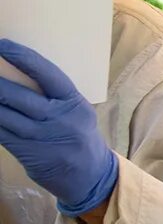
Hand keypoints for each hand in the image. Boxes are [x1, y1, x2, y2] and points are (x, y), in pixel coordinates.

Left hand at [0, 39, 117, 214]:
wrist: (93, 178)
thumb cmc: (80, 139)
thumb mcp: (76, 114)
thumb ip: (52, 97)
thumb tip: (14, 76)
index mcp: (74, 103)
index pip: (47, 74)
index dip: (22, 57)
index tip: (2, 45)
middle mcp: (61, 120)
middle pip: (18, 96)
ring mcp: (45, 138)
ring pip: (3, 115)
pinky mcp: (30, 154)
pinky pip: (1, 133)